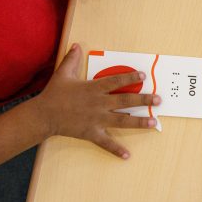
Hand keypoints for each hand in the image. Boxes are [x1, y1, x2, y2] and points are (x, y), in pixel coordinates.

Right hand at [29, 44, 160, 158]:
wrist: (43, 115)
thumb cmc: (54, 94)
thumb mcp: (63, 74)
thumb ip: (71, 60)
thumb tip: (76, 45)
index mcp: (93, 89)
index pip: (115, 81)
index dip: (130, 77)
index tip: (143, 76)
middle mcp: (98, 104)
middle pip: (125, 101)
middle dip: (143, 100)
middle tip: (158, 100)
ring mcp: (96, 119)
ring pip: (122, 121)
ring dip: (139, 122)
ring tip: (153, 122)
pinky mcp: (91, 133)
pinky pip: (106, 142)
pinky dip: (116, 149)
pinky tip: (127, 155)